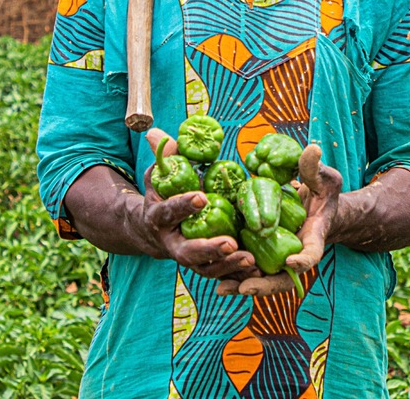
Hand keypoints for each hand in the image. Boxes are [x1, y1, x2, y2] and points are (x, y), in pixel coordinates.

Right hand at [140, 129, 256, 281]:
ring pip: (206, 268)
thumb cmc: (162, 195)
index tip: (201, 198)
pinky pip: (219, 276)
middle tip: (230, 243)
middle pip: (188, 251)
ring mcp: (187, 258)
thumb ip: (164, 157)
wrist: (153, 230)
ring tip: (249, 258)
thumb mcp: (159, 175)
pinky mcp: (203, 266)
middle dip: (209, 248)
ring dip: (227, 266)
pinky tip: (256, 269)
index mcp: (159, 218)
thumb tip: (156, 132)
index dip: (183, 206)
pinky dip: (236, 276)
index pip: (169, 212)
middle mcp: (172, 243)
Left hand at [216, 143, 342, 297]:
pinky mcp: (264, 253)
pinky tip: (215, 278)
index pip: (312, 253)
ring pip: (263, 278)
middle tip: (245, 287)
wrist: (315, 206)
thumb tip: (311, 149)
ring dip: (243, 284)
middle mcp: (296, 254)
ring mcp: (279, 256)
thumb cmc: (323, 192)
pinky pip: (249, 268)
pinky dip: (234, 274)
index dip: (303, 260)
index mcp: (314, 238)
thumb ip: (315, 168)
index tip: (291, 261)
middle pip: (283, 277)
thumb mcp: (324, 178)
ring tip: (222, 287)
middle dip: (265, 286)